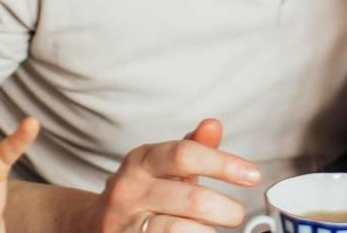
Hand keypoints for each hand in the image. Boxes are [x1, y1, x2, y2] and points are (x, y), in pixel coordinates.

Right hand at [85, 118, 261, 232]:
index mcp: (141, 160)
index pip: (185, 155)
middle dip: (225, 209)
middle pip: (191, 198)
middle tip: (237, 215)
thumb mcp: (162, 166)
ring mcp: (124, 222)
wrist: (94, 225)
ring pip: (177, 230)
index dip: (224, 164)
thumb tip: (214, 125)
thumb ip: (193, 148)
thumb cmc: (141, 193)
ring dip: (207, 232)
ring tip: (215, 231)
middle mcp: (129, 189)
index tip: (253, 175)